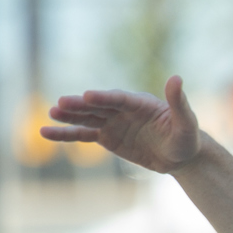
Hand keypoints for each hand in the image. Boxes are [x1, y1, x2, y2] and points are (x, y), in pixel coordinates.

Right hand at [41, 75, 205, 174]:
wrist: (181, 155)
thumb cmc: (186, 137)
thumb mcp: (187, 123)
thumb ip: (179, 102)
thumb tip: (176, 78)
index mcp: (141, 103)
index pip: (119, 98)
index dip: (104, 97)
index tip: (88, 95)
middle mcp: (123, 109)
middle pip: (99, 106)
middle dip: (81, 105)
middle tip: (61, 103)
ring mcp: (113, 122)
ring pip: (87, 118)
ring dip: (69, 116)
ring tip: (51, 113)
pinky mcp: (106, 137)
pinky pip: (83, 135)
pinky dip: (65, 134)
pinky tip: (46, 132)